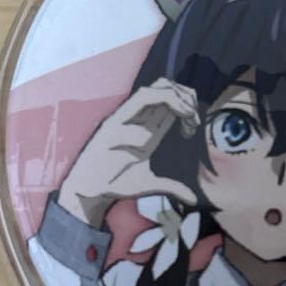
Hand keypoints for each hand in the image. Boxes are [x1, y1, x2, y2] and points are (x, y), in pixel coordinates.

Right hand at [57, 79, 199, 225]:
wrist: (90, 191)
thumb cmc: (118, 182)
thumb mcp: (151, 184)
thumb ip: (172, 186)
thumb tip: (192, 198)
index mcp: (149, 126)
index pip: (171, 97)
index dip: (188, 103)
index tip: (195, 124)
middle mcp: (138, 120)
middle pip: (163, 86)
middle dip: (183, 95)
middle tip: (192, 118)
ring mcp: (122, 122)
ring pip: (148, 92)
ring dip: (169, 100)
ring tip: (179, 119)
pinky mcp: (106, 132)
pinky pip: (124, 123)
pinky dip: (139, 129)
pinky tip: (145, 144)